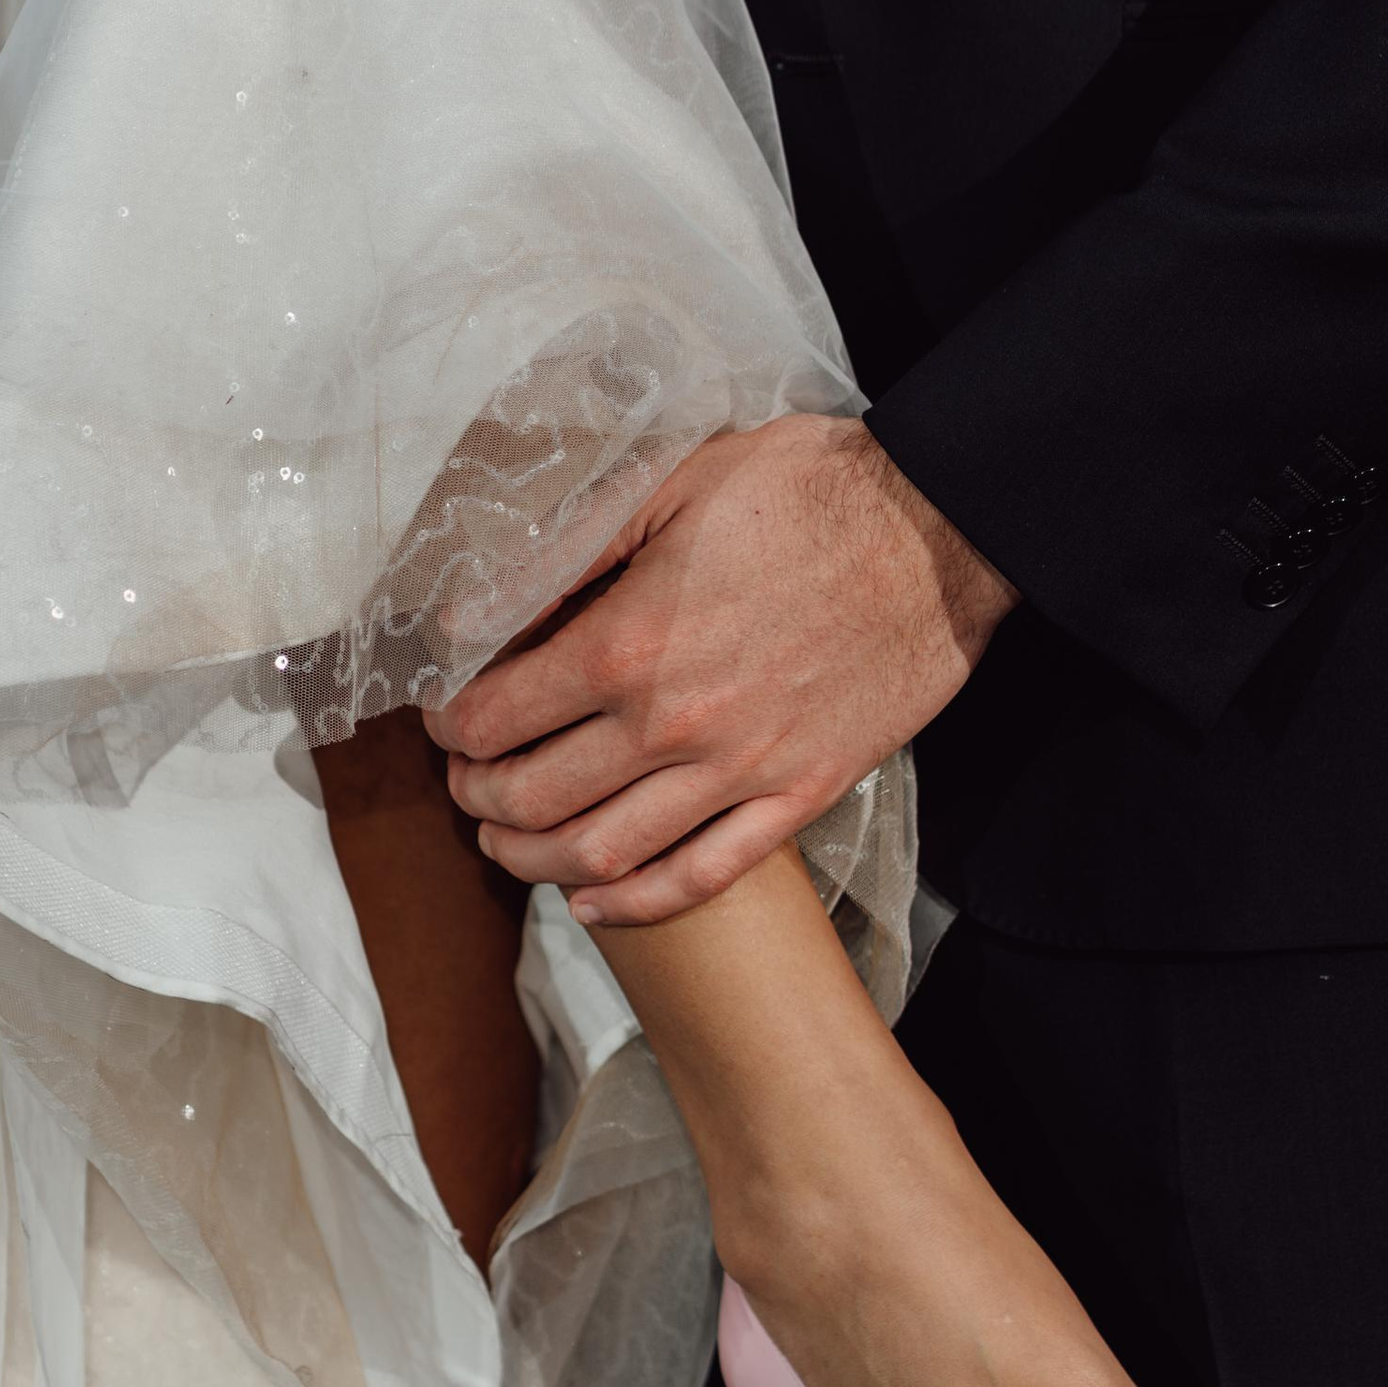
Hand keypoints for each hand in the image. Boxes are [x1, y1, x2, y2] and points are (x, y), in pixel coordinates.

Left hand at [427, 417, 1017, 923]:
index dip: (453, 722)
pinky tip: (593, 900)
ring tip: (506, 841)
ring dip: (532, 859)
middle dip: (478, 795)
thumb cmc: (806, 490)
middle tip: (466, 778)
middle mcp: (673, 723)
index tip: (446, 714)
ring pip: (603, 854)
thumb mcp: (670, 484)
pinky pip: (703, 877)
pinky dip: (636, 903)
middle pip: (534, 796)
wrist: (941, 529)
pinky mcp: (799, 795)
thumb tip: (477, 605)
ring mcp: (740, 771)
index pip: (497, 715)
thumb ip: (567, 547)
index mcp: (629, 642)